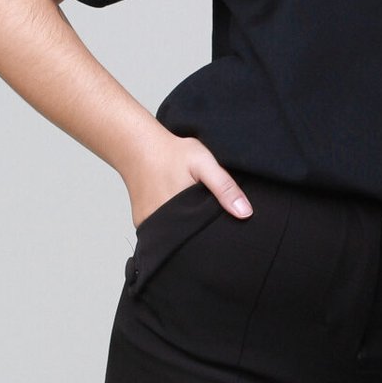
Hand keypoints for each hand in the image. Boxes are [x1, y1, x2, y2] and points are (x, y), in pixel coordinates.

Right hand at [126, 134, 253, 229]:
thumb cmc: (171, 152)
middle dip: (199, 230)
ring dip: (184, 226)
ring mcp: (148, 224)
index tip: (219, 221)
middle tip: (202, 208)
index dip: (214, 230)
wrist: (136, 145)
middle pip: (188, 237)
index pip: (203, 235)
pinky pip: (160, 230)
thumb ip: (224, 187)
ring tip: (187, 205)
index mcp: (179, 212)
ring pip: (173, 235)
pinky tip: (173, 206)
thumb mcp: (203, 163)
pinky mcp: (141, 222)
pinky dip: (170, 223)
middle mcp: (160, 222)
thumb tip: (245, 213)